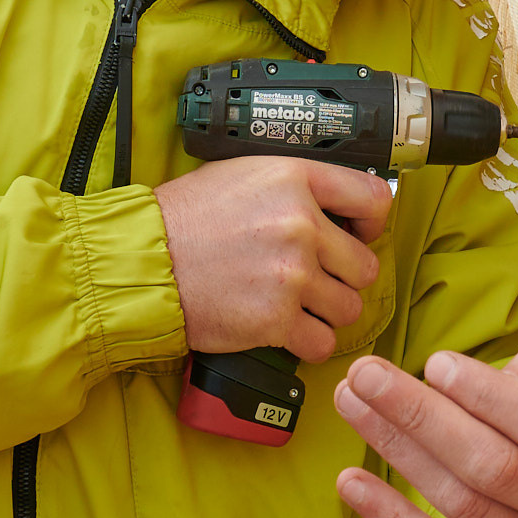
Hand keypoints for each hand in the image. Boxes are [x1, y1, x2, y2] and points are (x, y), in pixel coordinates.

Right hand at [155, 159, 391, 363]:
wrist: (143, 261)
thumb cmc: (185, 218)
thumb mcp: (242, 174)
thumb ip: (294, 186)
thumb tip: (337, 208)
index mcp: (295, 180)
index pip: (374, 198)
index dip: (372, 223)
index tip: (359, 235)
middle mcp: (301, 224)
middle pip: (365, 265)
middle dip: (343, 277)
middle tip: (314, 279)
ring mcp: (291, 274)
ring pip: (349, 308)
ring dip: (326, 312)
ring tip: (295, 305)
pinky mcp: (276, 319)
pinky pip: (322, 343)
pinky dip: (307, 343)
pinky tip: (285, 329)